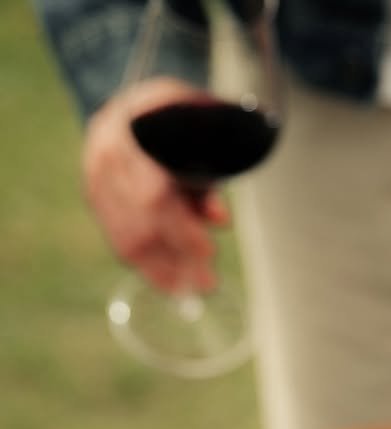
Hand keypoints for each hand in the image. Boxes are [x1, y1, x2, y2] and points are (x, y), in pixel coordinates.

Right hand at [83, 77, 229, 292]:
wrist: (132, 103)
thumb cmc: (176, 116)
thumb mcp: (201, 127)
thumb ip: (211, 171)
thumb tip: (220, 221)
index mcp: (133, 129)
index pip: (154, 194)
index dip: (182, 228)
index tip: (208, 252)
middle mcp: (107, 156)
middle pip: (141, 223)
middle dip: (179, 257)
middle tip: (208, 282)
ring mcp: (96, 178)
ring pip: (128, 239)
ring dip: (165, 271)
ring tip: (195, 288)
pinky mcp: (95, 197)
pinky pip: (120, 241)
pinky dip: (149, 267)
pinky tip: (172, 284)